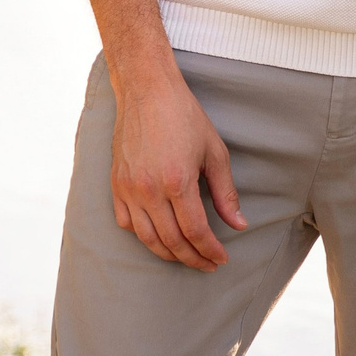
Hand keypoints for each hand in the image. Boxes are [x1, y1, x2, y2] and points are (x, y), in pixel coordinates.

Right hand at [110, 70, 247, 270]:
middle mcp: (149, 189)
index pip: (195, 231)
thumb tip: (239, 225)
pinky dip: (142, 236)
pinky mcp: (116, 183)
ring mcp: (129, 188)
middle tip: (207, 265)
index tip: (221, 259)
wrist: (147, 90)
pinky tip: (157, 236)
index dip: (210, 250)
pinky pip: (125, 222)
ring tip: (185, 256)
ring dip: (168, 254)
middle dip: (192, 258)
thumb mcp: (214, 152)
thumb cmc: (184, 116)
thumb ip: (225, 192)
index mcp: (177, 181)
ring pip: (147, 238)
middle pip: (172, 241)